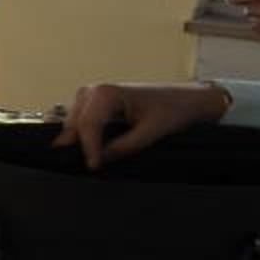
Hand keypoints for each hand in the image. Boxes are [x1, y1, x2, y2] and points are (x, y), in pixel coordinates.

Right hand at [51, 80, 229, 169]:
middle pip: (76, 125)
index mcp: (106, 92)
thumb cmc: (172, 108)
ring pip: (75, 125)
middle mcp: (93, 91)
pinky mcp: (93, 105)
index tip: (94, 167)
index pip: (88, 124)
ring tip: (91, 160)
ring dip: (80, 142)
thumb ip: (125, 146)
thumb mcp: (152, 131)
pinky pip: (81, 124)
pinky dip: (85, 138)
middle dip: (79, 145)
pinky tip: (92, 150)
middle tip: (89, 168)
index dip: (89, 148)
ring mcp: (91, 97)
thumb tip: (102, 159)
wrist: (184, 100)